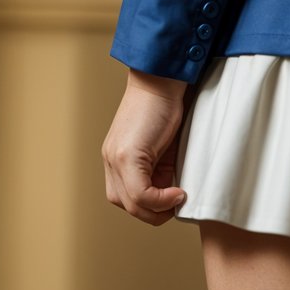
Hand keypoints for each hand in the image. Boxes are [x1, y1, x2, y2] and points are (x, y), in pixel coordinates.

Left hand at [102, 69, 189, 225]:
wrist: (161, 77)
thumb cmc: (166, 105)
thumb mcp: (162, 144)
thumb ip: (159, 168)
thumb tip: (172, 192)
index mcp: (117, 157)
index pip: (126, 196)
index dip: (150, 205)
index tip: (172, 198)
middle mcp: (111, 159)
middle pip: (126, 204)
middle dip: (153, 212)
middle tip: (176, 205)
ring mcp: (116, 158)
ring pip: (132, 203)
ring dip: (158, 209)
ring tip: (178, 198)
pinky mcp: (127, 155)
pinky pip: (140, 194)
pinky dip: (161, 200)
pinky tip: (178, 192)